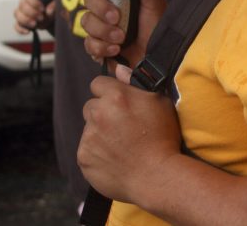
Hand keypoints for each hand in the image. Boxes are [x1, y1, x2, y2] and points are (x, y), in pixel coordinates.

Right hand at [13, 0, 53, 33]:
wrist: (50, 17)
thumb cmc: (52, 7)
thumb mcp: (55, 5)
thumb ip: (54, 5)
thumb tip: (48, 11)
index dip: (35, 2)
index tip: (42, 9)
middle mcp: (24, 1)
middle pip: (22, 5)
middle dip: (31, 13)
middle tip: (41, 18)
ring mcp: (21, 12)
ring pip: (17, 14)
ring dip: (25, 20)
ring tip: (35, 24)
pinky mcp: (20, 22)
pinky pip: (16, 25)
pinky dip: (20, 29)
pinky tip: (27, 31)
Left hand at [78, 68, 181, 205]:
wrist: (157, 176)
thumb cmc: (163, 137)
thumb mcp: (160, 102)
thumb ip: (135, 83)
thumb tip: (119, 69)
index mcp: (116, 96)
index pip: (97, 83)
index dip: (108, 92)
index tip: (117, 102)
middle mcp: (98, 113)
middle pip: (91, 106)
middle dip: (102, 113)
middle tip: (121, 126)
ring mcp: (88, 137)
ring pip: (88, 129)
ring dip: (99, 133)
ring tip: (121, 146)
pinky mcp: (83, 157)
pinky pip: (86, 150)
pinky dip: (96, 153)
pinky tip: (114, 158)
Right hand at [81, 0, 166, 66]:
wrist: (158, 59)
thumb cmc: (160, 29)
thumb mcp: (155, 4)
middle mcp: (108, 8)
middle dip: (101, 9)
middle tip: (117, 19)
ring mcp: (101, 27)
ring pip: (86, 22)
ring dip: (103, 31)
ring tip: (121, 39)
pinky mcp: (98, 47)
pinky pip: (88, 44)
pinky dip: (101, 48)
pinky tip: (116, 51)